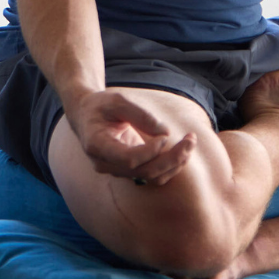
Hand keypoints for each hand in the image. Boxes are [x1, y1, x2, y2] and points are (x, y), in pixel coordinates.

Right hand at [66, 88, 196, 185]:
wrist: (87, 116)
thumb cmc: (101, 105)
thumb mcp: (117, 101)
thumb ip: (140, 115)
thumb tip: (165, 133)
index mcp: (97, 145)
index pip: (128, 159)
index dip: (151, 151)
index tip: (164, 135)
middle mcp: (105, 164)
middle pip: (144, 172)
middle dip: (172, 158)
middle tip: (190, 138)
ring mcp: (117, 171)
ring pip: (152, 177)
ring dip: (175, 163)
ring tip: (190, 141)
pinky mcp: (129, 171)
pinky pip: (154, 176)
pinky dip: (171, 165)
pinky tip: (181, 149)